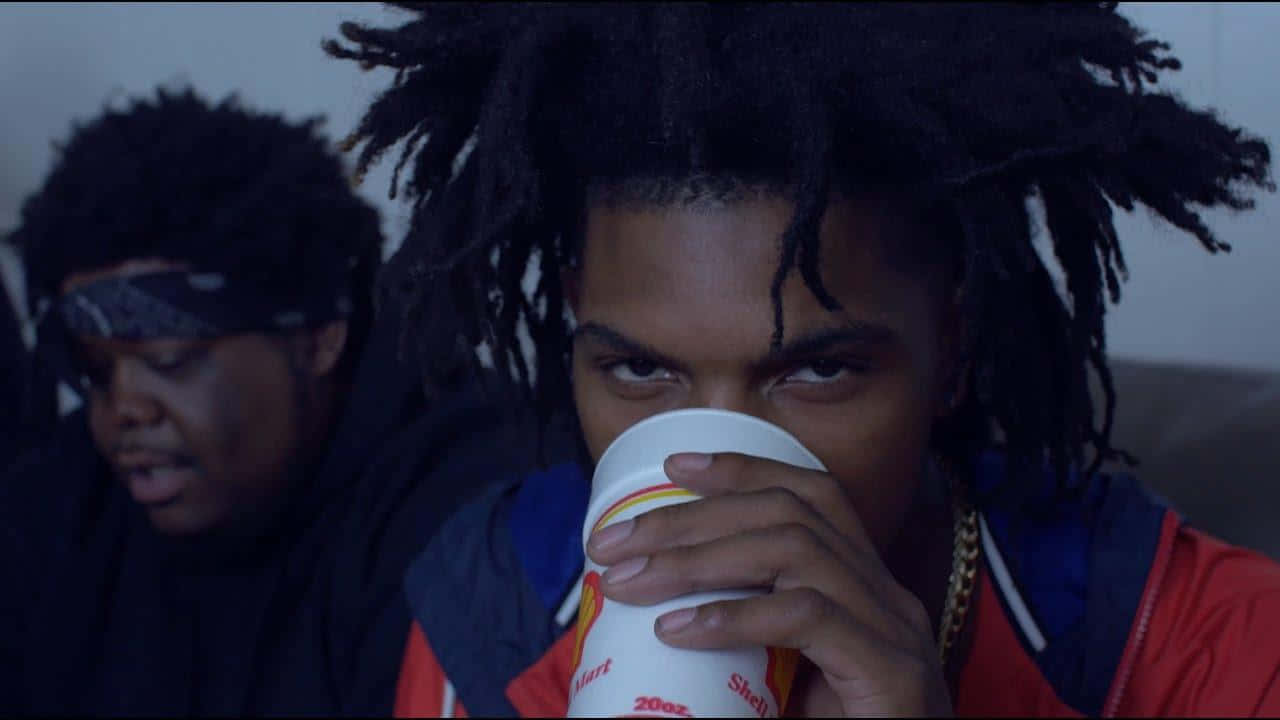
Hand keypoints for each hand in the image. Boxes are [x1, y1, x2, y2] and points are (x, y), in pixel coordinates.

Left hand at [585, 451, 952, 716]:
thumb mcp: (780, 681)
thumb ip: (739, 645)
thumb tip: (652, 623)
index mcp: (863, 588)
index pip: (810, 497)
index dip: (744, 470)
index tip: (674, 467)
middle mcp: (886, 596)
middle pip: (787, 514)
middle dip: (691, 516)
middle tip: (612, 541)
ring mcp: (895, 630)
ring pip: (793, 550)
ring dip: (697, 558)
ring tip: (630, 582)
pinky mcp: (891, 671)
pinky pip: (806, 617)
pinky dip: (735, 616)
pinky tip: (678, 630)